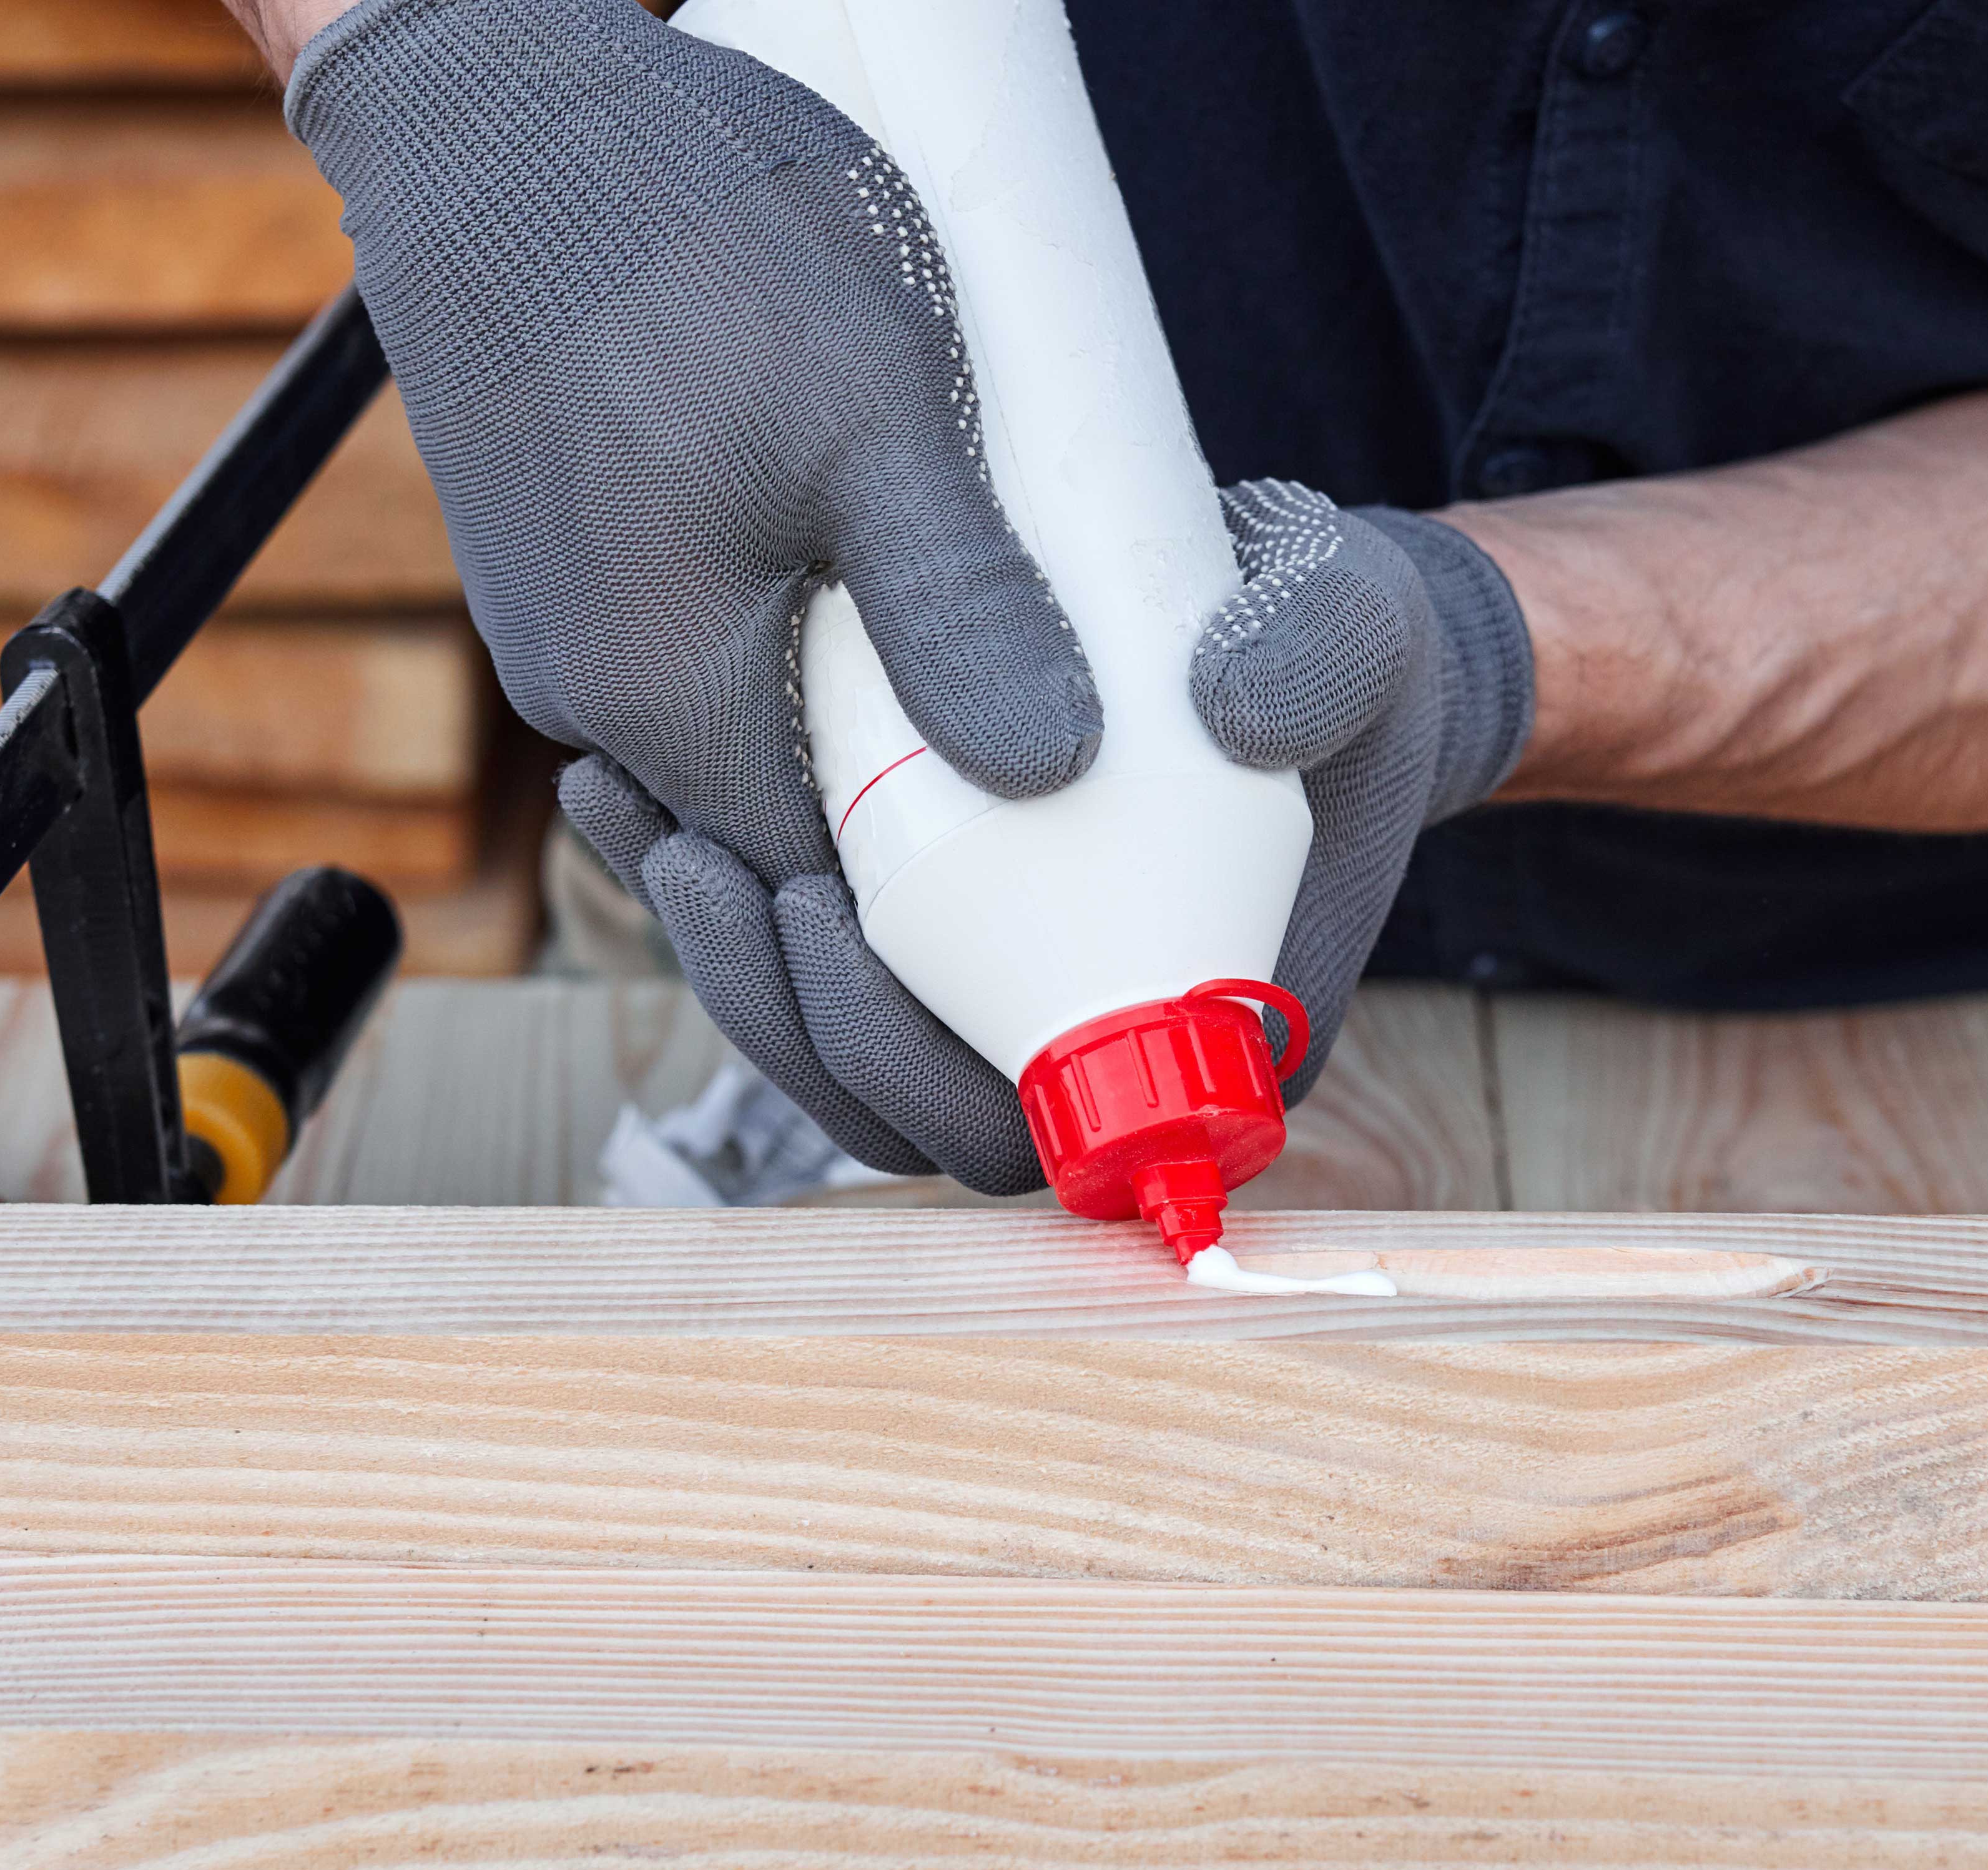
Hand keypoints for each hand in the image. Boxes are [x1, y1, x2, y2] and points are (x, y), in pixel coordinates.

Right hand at [285, 0, 1100, 1180]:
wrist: (489, 105)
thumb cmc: (681, 231)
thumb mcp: (872, 413)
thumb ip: (957, 605)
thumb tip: (1054, 770)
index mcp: (667, 704)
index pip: (825, 903)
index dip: (948, 919)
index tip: (1060, 889)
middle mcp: (594, 706)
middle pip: (778, 845)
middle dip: (905, 843)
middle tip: (1042, 794)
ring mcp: (563, 641)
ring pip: (733, 760)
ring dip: (843, 755)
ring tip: (960, 700)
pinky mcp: (560, 571)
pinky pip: (687, 678)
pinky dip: (778, 678)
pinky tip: (852, 613)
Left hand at [568, 481, 1533, 1197]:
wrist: (1296, 626)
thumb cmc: (1345, 655)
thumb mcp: (1359, 634)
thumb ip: (1326, 659)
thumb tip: (1235, 708)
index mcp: (1190, 1040)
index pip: (1022, 1125)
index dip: (900, 1057)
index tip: (822, 914)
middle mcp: (1077, 1044)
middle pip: (892, 1102)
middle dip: (771, 999)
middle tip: (691, 853)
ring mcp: (996, 998)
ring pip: (828, 1044)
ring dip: (715, 950)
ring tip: (629, 810)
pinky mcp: (935, 937)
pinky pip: (805, 959)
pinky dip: (711, 887)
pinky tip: (628, 785)